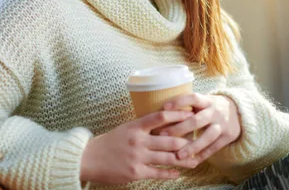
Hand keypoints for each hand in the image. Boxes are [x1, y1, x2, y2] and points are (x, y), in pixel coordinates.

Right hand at [80, 110, 197, 184]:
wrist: (90, 158)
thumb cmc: (109, 142)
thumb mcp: (125, 129)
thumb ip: (142, 127)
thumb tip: (163, 124)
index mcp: (135, 126)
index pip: (160, 117)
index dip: (177, 115)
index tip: (190, 115)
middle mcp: (138, 140)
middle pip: (169, 139)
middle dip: (186, 142)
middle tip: (198, 142)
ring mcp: (138, 157)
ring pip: (168, 158)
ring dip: (183, 160)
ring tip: (194, 160)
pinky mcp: (136, 172)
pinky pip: (159, 173)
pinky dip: (171, 173)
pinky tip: (178, 173)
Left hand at [160, 93, 240, 164]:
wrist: (238, 112)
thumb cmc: (209, 106)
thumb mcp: (202, 101)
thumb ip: (187, 104)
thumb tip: (160, 109)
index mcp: (206, 100)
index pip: (193, 98)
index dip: (179, 102)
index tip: (164, 107)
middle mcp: (215, 112)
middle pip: (197, 121)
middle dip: (179, 128)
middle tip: (162, 135)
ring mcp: (222, 125)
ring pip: (207, 137)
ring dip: (192, 147)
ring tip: (178, 155)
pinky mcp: (228, 137)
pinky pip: (214, 148)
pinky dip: (202, 155)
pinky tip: (191, 161)